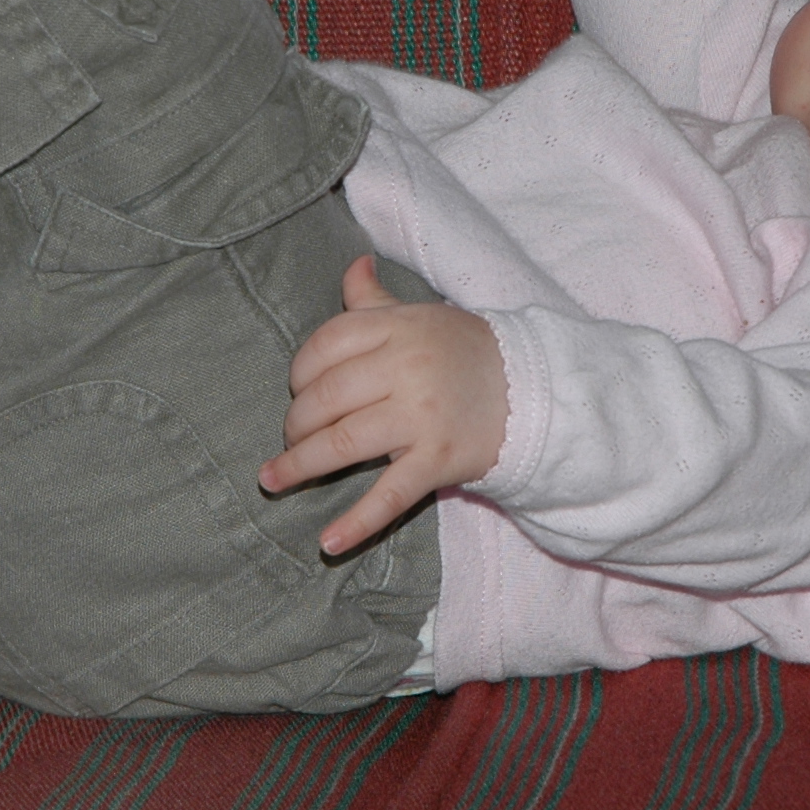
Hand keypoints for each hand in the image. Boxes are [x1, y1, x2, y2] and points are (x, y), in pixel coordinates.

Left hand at [264, 256, 508, 556]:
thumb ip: (377, 301)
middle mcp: (407, 368)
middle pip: (325, 398)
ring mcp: (422, 416)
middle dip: (296, 424)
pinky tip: (328, 543)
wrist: (535, 392)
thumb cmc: (466, 353)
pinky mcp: (439, 460)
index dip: (300, 373)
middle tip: (291, 439)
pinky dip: (356, 523)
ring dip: (299, 466)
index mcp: (399, 328)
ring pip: (342, 444)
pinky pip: (389, 495)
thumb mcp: (422, 318)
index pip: (325, 345)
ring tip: (274, 479)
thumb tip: (352, 265)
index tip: (298, 392)